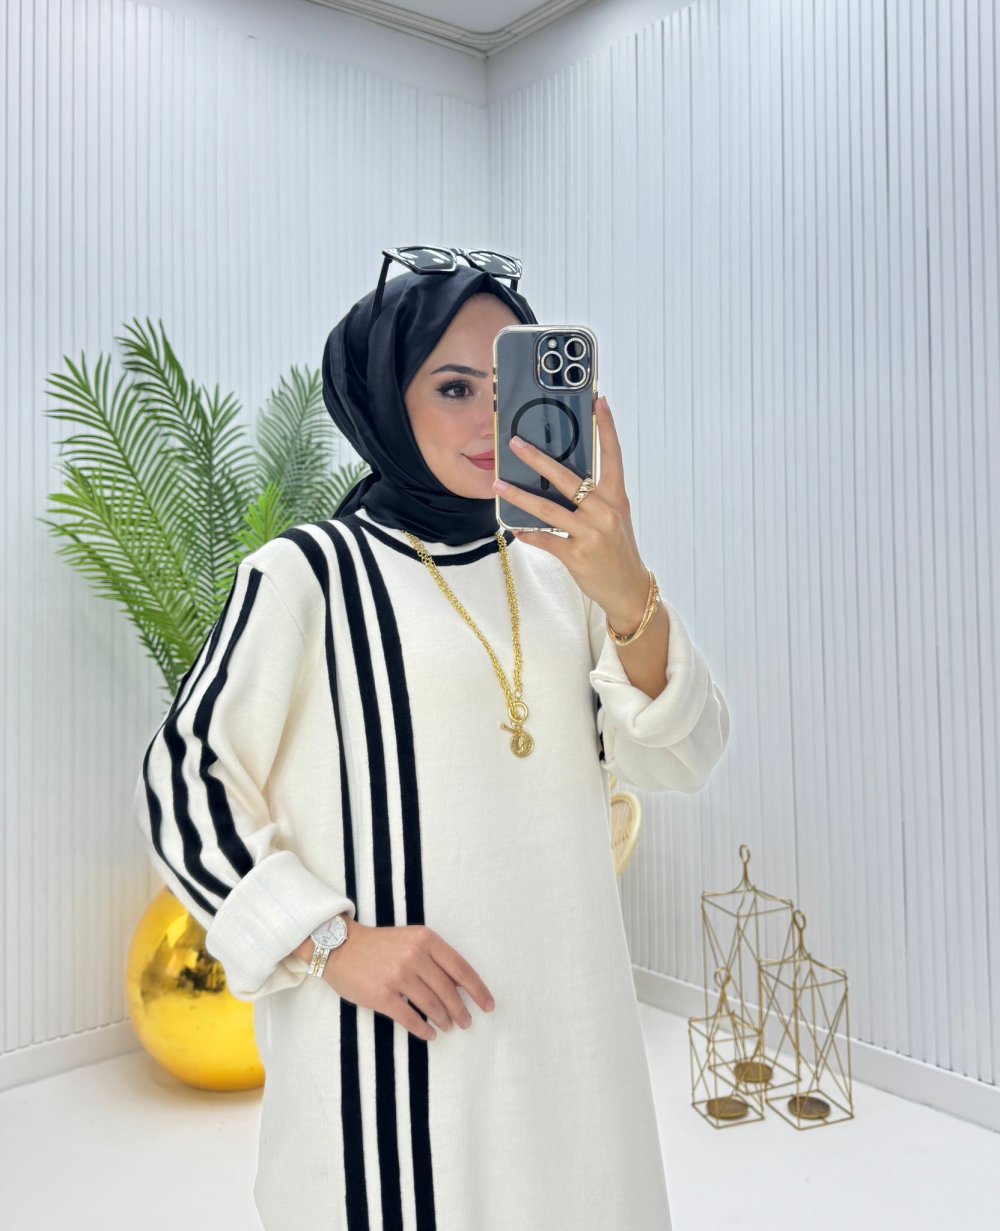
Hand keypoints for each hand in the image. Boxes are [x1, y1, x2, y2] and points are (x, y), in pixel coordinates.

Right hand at [322, 918, 496, 1041]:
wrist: (340, 947)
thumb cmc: (379, 945)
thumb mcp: (410, 940)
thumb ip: (433, 958)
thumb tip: (459, 986)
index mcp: (425, 939)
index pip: (460, 968)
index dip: (478, 989)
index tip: (488, 1005)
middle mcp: (414, 955)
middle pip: (448, 990)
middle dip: (461, 1010)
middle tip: (467, 1022)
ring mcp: (397, 976)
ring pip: (431, 1005)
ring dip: (444, 1020)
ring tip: (448, 1027)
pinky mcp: (381, 996)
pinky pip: (410, 1018)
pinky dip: (423, 1029)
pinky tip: (429, 1034)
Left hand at [493, 394, 651, 631]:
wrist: (629, 588)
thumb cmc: (618, 550)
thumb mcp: (613, 518)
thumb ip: (593, 498)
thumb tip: (558, 481)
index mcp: (616, 498)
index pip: (612, 455)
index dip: (607, 427)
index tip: (599, 401)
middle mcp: (604, 512)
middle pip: (568, 479)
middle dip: (539, 459)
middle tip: (517, 443)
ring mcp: (590, 534)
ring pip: (548, 509)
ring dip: (519, 496)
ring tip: (498, 483)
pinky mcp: (577, 555)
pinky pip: (545, 540)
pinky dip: (529, 534)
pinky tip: (515, 528)